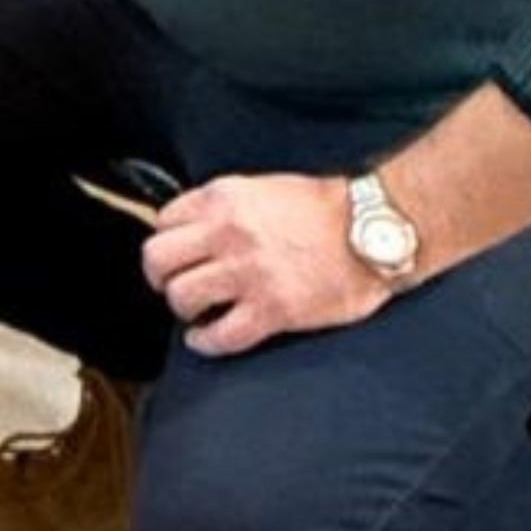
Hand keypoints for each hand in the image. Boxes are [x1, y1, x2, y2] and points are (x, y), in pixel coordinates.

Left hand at [141, 172, 385, 357]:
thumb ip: (225, 207)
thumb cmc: (326, 208)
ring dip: (184, 308)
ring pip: (182, 297)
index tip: (176, 253)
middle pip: (158, 260)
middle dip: (161, 276)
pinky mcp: (272, 310)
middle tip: (173, 284)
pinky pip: (220, 335)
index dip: (168, 240)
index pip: (163, 221)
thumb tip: (196, 228)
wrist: (372, 229)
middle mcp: (227, 234)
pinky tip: (205, 339)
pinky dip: (206, 342)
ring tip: (196, 311)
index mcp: (223, 200)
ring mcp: (248, 274)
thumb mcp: (262, 188)